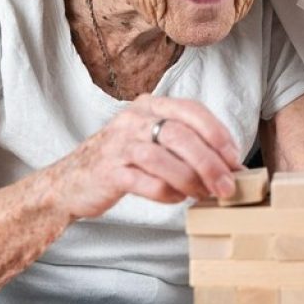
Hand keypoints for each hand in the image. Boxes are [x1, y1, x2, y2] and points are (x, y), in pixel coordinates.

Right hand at [51, 96, 243, 220]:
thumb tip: (230, 167)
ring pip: (163, 158)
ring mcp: (119, 145)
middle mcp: (134, 120)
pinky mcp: (109, 172)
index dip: (218, 135)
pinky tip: (176, 198)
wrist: (70, 182)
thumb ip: (187, 147)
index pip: (192, 111)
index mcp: (150, 106)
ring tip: (203, 195)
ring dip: (191, 180)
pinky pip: (146, 182)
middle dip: (210, 163)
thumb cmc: (121, 162)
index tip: (234, 160)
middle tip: (227, 186)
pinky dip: (167, 193)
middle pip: (181, 135)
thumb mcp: (152, 141)